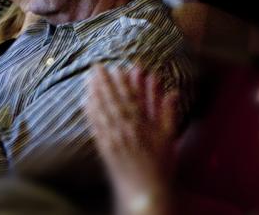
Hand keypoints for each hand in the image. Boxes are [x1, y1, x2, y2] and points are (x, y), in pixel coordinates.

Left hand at [85, 66, 176, 206]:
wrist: (145, 192)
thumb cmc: (161, 165)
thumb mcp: (169, 138)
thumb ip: (169, 113)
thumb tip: (172, 92)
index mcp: (142, 126)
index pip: (131, 99)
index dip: (123, 82)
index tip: (117, 67)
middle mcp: (125, 130)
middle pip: (113, 101)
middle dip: (104, 82)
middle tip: (96, 66)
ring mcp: (112, 139)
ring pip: (102, 111)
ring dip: (95, 93)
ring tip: (88, 78)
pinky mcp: (104, 148)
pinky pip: (95, 126)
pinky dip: (90, 112)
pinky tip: (85, 100)